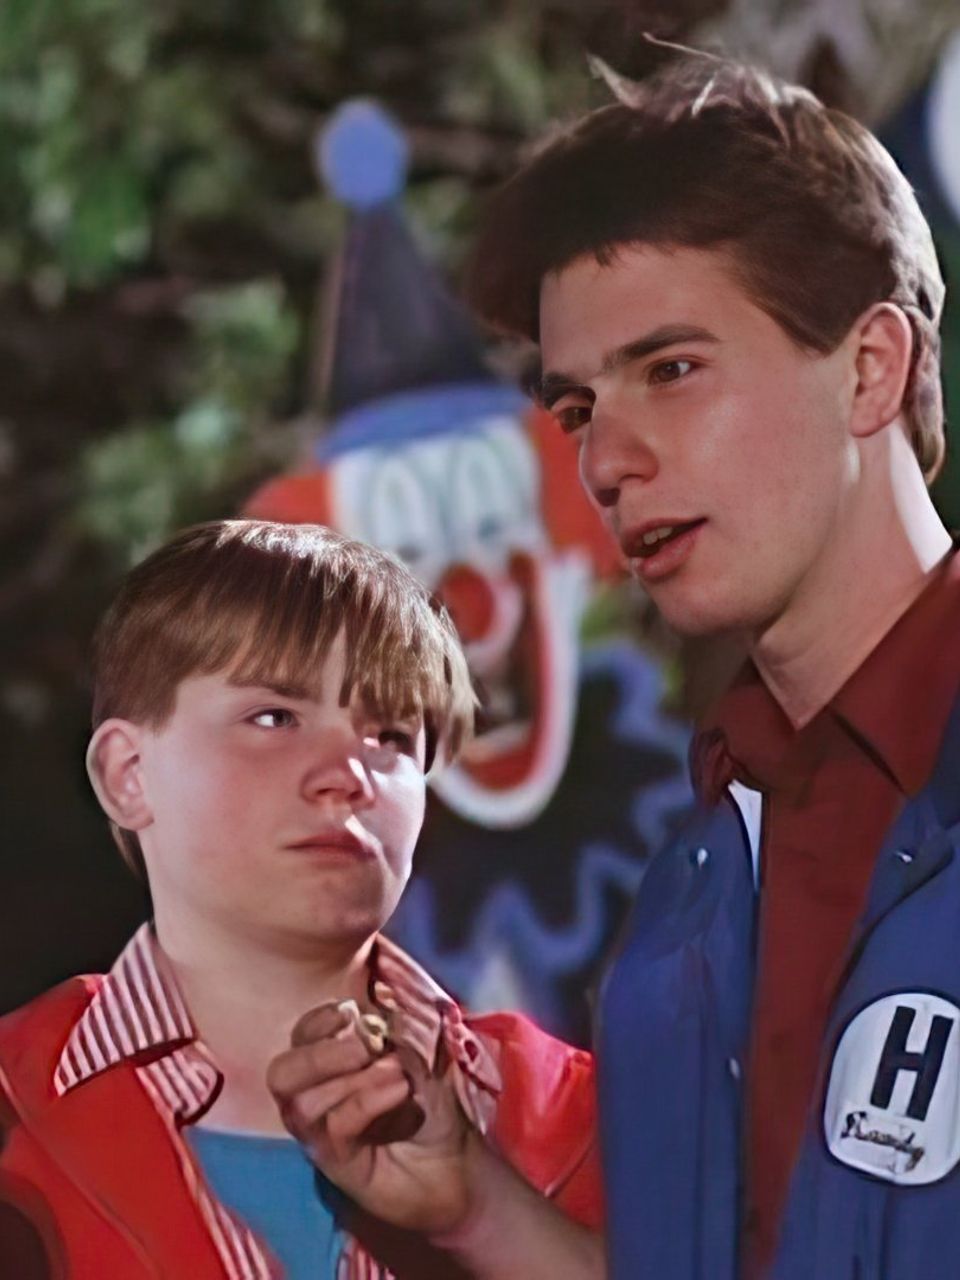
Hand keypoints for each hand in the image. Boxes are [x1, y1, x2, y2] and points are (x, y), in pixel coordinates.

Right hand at [267, 1002, 472, 1234]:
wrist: (460, 1157)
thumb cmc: (435, 1098)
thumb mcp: (421, 1048)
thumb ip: (395, 1019)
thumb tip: (374, 984)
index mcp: (328, 1062)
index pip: (301, 1037)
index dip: (320, 1021)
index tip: (353, 1011)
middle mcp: (315, 1097)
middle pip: (282, 1075)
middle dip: (318, 1055)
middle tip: (365, 1046)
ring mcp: (322, 1134)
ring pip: (303, 1105)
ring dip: (350, 1080)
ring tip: (396, 1070)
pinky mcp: (337, 1164)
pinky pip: (335, 1128)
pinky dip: (366, 1101)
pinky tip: (401, 1090)